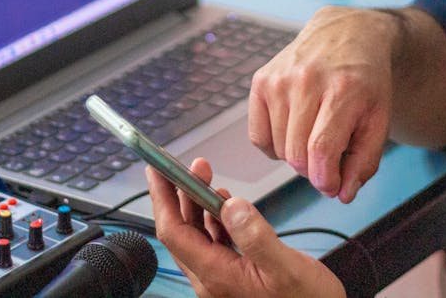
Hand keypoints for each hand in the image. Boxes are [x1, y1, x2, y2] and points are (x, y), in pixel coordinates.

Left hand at [147, 159, 345, 297]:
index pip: (174, 233)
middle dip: (180, 194)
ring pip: (197, 236)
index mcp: (217, 277)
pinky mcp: (234, 277)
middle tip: (191, 165)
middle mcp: (212, 280)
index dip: (163, 198)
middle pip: (182, 232)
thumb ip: (257, 237)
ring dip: (197, 204)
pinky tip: (224, 204)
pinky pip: (214, 244)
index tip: (158, 170)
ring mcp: (222, 280)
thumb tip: (232, 205)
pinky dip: (214, 219)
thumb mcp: (287, 269)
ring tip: (205, 176)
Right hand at [248, 6, 401, 201]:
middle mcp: (307, 80)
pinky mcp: (261, 80)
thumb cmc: (366, 80)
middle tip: (328, 160)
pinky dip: (274, 145)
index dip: (326, 180)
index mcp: (343, 90)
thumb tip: (342, 194)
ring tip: (314, 136)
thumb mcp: (379, 119)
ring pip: (278, 149)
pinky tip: (293, 130)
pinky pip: (258, 137)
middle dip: (313, 170)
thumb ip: (365, 161)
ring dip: (295, 156)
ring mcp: (280, 78)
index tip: (333, 185)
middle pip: (296, 154)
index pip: (321, 151)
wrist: (348, 34)